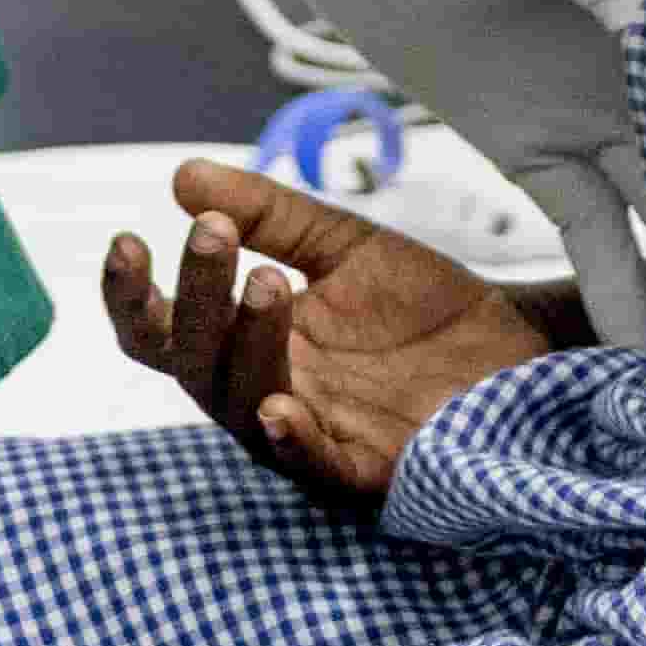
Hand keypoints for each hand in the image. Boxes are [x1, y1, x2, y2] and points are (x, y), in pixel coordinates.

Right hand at [96, 159, 566, 508]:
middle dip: (195, 298)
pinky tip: (279, 407)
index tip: (129, 239)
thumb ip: (269, 211)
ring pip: (245, 404)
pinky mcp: (367, 468)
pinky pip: (317, 466)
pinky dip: (294, 441)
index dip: (133, 295)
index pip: (164, 330)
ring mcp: (313, 433)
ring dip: (246, 343)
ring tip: (268, 280)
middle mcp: (265, 391)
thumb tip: (184, 177)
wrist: (515, 346)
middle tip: (215, 235)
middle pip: (195, 362)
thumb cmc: (422, 307)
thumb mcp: (343, 243)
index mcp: (247, 342)